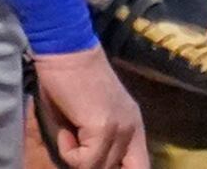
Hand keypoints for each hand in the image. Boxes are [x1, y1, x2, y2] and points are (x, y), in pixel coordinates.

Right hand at [32, 44, 148, 168]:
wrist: (65, 49)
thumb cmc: (69, 78)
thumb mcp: (89, 119)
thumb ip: (95, 144)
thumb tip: (88, 165)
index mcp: (133, 125)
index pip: (141, 166)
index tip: (94, 163)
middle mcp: (132, 128)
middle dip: (94, 165)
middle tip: (77, 150)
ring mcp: (121, 128)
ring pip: (100, 168)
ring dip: (77, 158)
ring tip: (68, 133)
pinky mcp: (103, 128)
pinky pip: (85, 161)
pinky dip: (69, 152)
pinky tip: (65, 131)